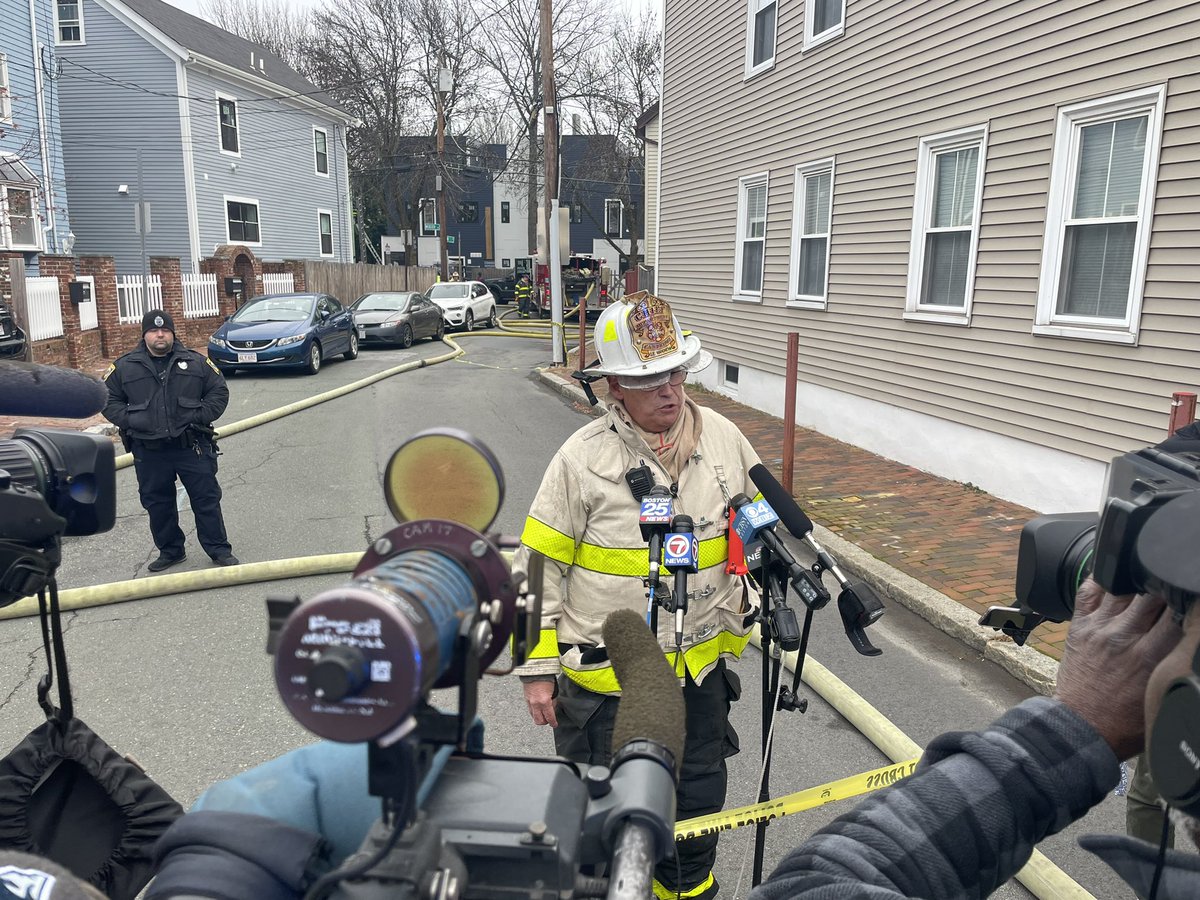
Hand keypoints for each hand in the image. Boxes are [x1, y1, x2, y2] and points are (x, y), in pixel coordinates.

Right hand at [523, 680, 557, 726]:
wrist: (535, 671)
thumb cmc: (546, 679)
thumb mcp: (554, 692)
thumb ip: (553, 703)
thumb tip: (553, 709)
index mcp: (545, 701)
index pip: (549, 717)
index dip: (553, 722)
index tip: (555, 724)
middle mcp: (536, 704)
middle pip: (539, 721)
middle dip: (545, 722)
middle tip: (549, 720)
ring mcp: (530, 702)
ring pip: (533, 716)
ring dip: (539, 717)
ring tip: (544, 714)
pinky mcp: (526, 699)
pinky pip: (530, 710)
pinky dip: (535, 712)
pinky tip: (539, 708)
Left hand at [1054, 579, 1182, 759]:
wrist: (1082, 727)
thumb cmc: (1126, 720)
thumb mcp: (1163, 693)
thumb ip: (1178, 662)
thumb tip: (1190, 642)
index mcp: (1151, 656)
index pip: (1178, 612)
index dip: (1186, 600)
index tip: (1189, 599)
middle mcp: (1124, 636)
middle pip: (1153, 593)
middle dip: (1167, 586)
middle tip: (1172, 587)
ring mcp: (1098, 628)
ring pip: (1123, 586)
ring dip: (1139, 580)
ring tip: (1150, 577)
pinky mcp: (1079, 626)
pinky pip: (1089, 589)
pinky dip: (1103, 577)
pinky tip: (1117, 573)